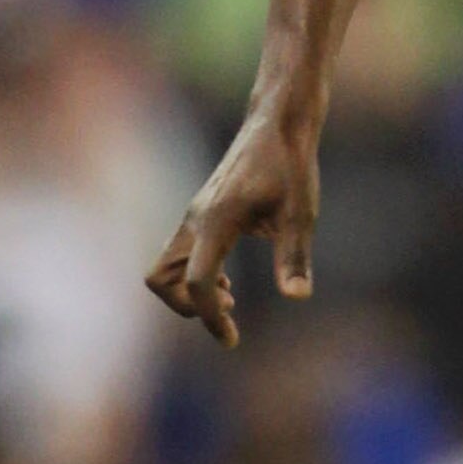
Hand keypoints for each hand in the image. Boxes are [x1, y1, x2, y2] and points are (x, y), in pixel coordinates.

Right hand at [145, 104, 319, 347]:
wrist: (276, 124)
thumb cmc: (291, 165)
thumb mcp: (302, 212)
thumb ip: (295, 255)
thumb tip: (297, 297)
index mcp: (217, 221)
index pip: (197, 282)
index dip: (210, 317)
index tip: (233, 339)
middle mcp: (195, 219)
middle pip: (161, 279)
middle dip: (186, 307)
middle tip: (229, 314)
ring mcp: (193, 216)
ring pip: (164, 267)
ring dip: (188, 293)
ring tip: (231, 299)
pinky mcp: (198, 214)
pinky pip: (178, 255)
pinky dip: (192, 276)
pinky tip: (228, 280)